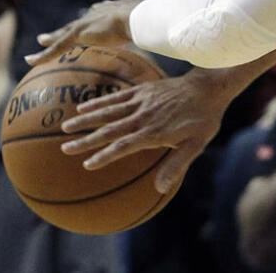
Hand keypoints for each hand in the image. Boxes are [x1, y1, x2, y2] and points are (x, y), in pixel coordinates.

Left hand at [25, 0, 141, 65]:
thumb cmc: (149, 22)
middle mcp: (96, 14)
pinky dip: (44, 54)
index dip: (92, 19)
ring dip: (51, 39)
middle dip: (66, 28)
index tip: (90, 20)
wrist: (139, 17)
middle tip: (53, 32)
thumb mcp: (149, 26)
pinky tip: (30, 60)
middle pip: (77, 23)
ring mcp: (87, 23)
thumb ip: (151, 29)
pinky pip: (57, 47)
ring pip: (64, 35)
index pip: (98, 15)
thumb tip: (166, 33)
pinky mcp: (79, 34)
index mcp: (112, 11)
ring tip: (40, 41)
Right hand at [60, 69, 231, 192]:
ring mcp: (142, 101)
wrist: (210, 87)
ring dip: (87, 119)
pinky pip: (116, 96)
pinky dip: (99, 102)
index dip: (105, 156)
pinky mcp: (143, 90)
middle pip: (110, 130)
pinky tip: (84, 107)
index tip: (88, 165)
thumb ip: (176, 165)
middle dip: (87, 140)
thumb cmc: (204, 119)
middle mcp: (144, 117)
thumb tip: (160, 188)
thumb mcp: (196, 145)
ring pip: (109, 111)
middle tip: (65, 149)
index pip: (124, 146)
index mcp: (154, 133)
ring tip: (65, 126)